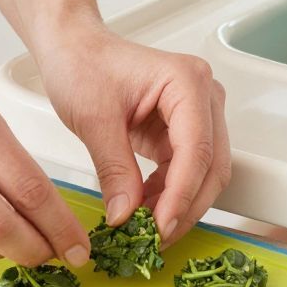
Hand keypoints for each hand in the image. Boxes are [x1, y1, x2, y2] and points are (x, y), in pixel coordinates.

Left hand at [36, 24, 230, 245]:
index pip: (197, 150)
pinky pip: (186, 171)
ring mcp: (197, 114)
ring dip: (179, 204)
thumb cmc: (83, 63)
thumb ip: (114, 168)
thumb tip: (126, 214)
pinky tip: (146, 209)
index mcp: (187, 82)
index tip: (160, 226)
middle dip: (186, 206)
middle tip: (155, 237)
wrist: (73, 49)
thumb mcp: (93, 118)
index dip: (181, 194)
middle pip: (212, 166)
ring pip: (204, 173)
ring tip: (147, 228)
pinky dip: (169, 194)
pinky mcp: (183, 131)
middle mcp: (202, 96)